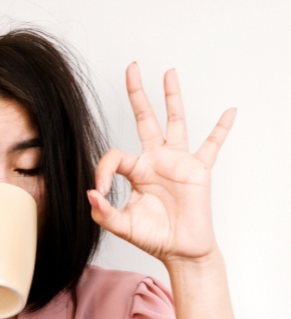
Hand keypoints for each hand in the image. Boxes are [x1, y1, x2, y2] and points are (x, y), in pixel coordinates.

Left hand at [88, 62, 235, 265]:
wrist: (180, 250)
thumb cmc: (152, 237)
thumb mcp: (121, 225)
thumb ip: (103, 212)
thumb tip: (89, 193)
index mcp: (135, 171)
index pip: (114, 155)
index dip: (102, 171)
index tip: (99, 192)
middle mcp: (155, 160)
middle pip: (145, 120)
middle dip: (137, 94)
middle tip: (132, 68)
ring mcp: (177, 162)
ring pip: (175, 122)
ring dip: (172, 98)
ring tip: (169, 73)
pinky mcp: (198, 169)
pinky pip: (212, 145)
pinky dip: (221, 129)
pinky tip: (229, 112)